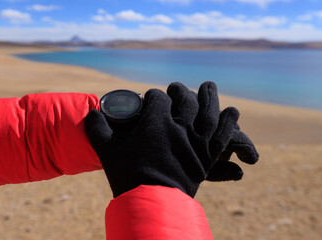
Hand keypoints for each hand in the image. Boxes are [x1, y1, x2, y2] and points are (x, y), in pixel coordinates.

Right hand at [85, 82, 257, 197]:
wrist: (150, 204)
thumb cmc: (127, 177)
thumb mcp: (107, 151)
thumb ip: (97, 129)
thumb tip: (90, 113)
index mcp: (154, 123)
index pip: (158, 97)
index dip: (153, 96)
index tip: (150, 99)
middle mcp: (178, 127)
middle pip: (184, 99)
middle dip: (179, 91)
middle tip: (176, 90)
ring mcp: (195, 141)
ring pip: (208, 111)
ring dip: (209, 97)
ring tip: (208, 87)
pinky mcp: (207, 156)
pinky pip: (223, 134)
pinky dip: (228, 121)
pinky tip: (231, 112)